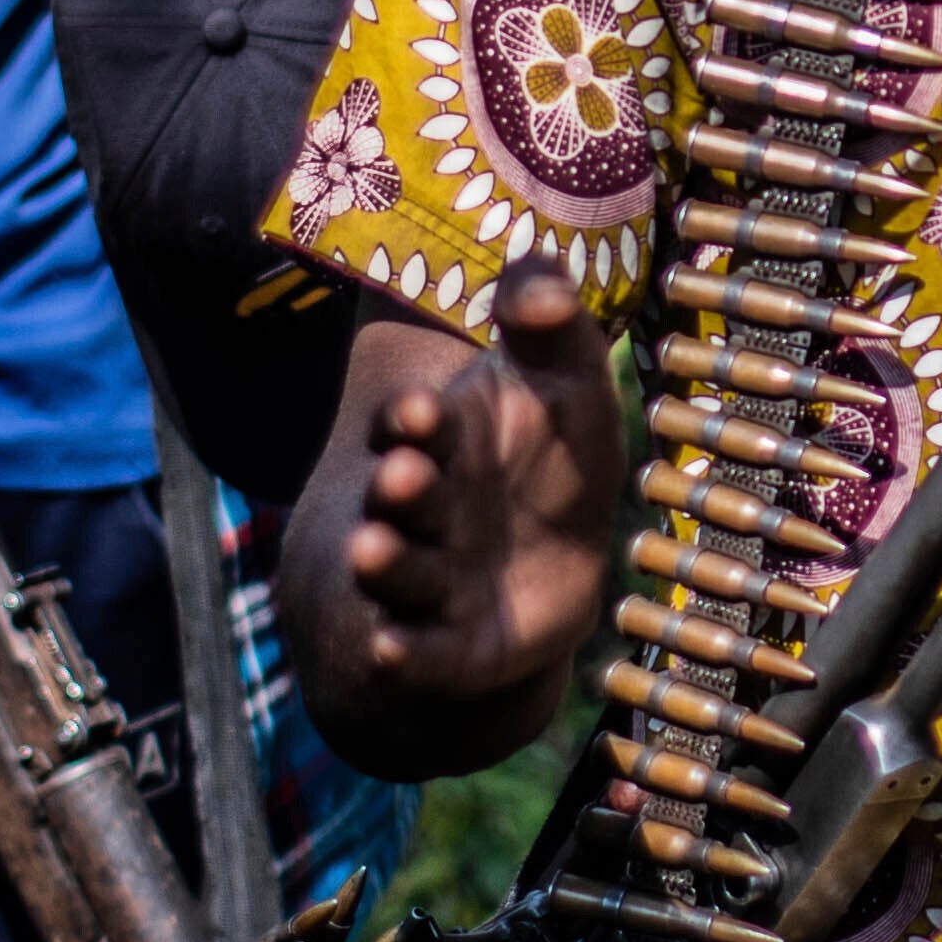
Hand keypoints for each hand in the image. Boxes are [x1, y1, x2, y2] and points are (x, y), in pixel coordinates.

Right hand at [291, 262, 628, 759]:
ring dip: (388, 562)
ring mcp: (432, 579)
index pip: (416, 424)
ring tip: (374, 552)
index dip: (414, 418)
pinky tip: (392, 650)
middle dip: (402, 485)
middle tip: (401, 474)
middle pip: (405, 495)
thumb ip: (553, 327)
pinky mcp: (448, 646)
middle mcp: (426, 508)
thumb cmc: (552, 461)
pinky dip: (407, 653)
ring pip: (401, 570)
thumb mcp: (566, 387)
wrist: (548, 570)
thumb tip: (546, 288)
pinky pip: (421, 653)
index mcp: (445, 441)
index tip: (421, 408)